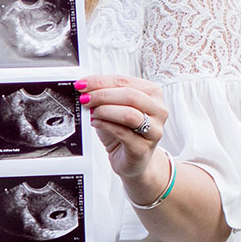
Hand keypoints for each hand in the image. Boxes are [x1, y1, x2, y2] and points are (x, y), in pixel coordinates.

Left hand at [76, 74, 170, 198]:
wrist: (131, 160)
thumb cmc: (124, 130)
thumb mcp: (115, 108)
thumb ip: (105, 95)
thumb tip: (84, 86)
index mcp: (152, 93)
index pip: (125, 81)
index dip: (101, 81)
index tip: (82, 84)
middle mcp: (158, 110)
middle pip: (130, 95)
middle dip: (102, 95)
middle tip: (84, 98)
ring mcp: (154, 130)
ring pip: (129, 114)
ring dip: (105, 110)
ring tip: (91, 112)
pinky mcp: (143, 148)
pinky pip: (122, 133)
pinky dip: (105, 125)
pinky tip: (95, 123)